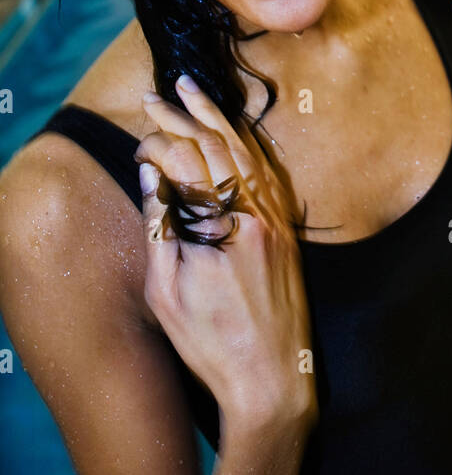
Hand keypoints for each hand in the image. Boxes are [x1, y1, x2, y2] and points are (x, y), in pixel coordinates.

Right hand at [136, 75, 316, 430]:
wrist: (273, 381)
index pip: (188, 163)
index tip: (139, 142)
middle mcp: (255, 216)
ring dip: (219, 120)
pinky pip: (269, 174)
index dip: (160, 143)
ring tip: (194, 93)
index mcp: (221, 229)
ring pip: (248, 153)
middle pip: (218, 148)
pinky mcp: (288, 233)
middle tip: (158, 96)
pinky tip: (234, 132)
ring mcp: (277, 222)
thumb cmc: (211, 344)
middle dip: (185, 116)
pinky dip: (249, 146)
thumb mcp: (166, 291)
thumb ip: (158, 226)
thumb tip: (149, 173)